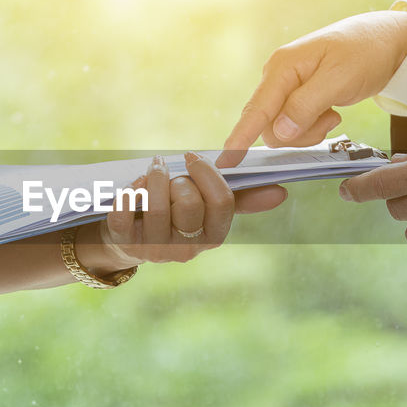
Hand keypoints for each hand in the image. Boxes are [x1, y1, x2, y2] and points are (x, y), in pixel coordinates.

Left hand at [95, 152, 285, 265]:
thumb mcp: (207, 208)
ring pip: (156, 208)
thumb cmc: (175, 213)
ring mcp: (156, 250)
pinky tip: (130, 187)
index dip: (208, 174)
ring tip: (152, 171)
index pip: (221, 202)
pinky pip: (124, 216)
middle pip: (189, 204)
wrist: (129, 239)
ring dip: (153, 180)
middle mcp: (187, 249)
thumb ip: (241, 198)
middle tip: (169, 170)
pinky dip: (126, 194)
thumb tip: (282, 192)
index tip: (192, 157)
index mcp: (212, 236)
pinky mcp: (126, 245)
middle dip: (178, 179)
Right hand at [218, 9, 406, 166]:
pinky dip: (314, 126)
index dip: (240, 138)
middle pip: (269, 125)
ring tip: (333, 114)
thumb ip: (306, 106)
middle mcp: (278, 76)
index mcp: (283, 67)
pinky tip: (332, 112)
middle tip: (331, 121)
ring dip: (309, 131)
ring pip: (283, 129)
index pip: (256, 110)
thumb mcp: (339, 79)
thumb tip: (277, 133)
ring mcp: (287, 86)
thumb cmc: (366, 52)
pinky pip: (295, 124)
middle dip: (298, 134)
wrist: (390, 39)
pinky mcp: (299, 95)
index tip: (225, 162)